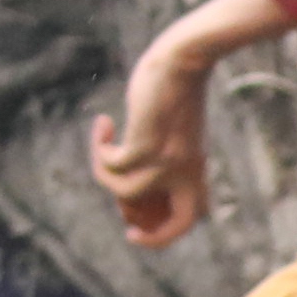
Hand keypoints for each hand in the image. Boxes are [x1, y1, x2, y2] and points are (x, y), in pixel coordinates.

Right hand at [88, 19, 216, 245]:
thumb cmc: (175, 85)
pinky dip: (100, 148)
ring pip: (126, 191)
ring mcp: (168, 160)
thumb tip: (127, 169)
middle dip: (153, 237)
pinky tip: (103, 124)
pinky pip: (113, 165)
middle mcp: (186, 169)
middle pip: (180, 223)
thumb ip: (162, 149)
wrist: (183, 59)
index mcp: (196, 166)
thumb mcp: (173, 125)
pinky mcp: (147, 144)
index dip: (167, 233)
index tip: (138, 228)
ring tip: (102, 141)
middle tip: (129, 228)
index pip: (192, 216)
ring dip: (103, 170)